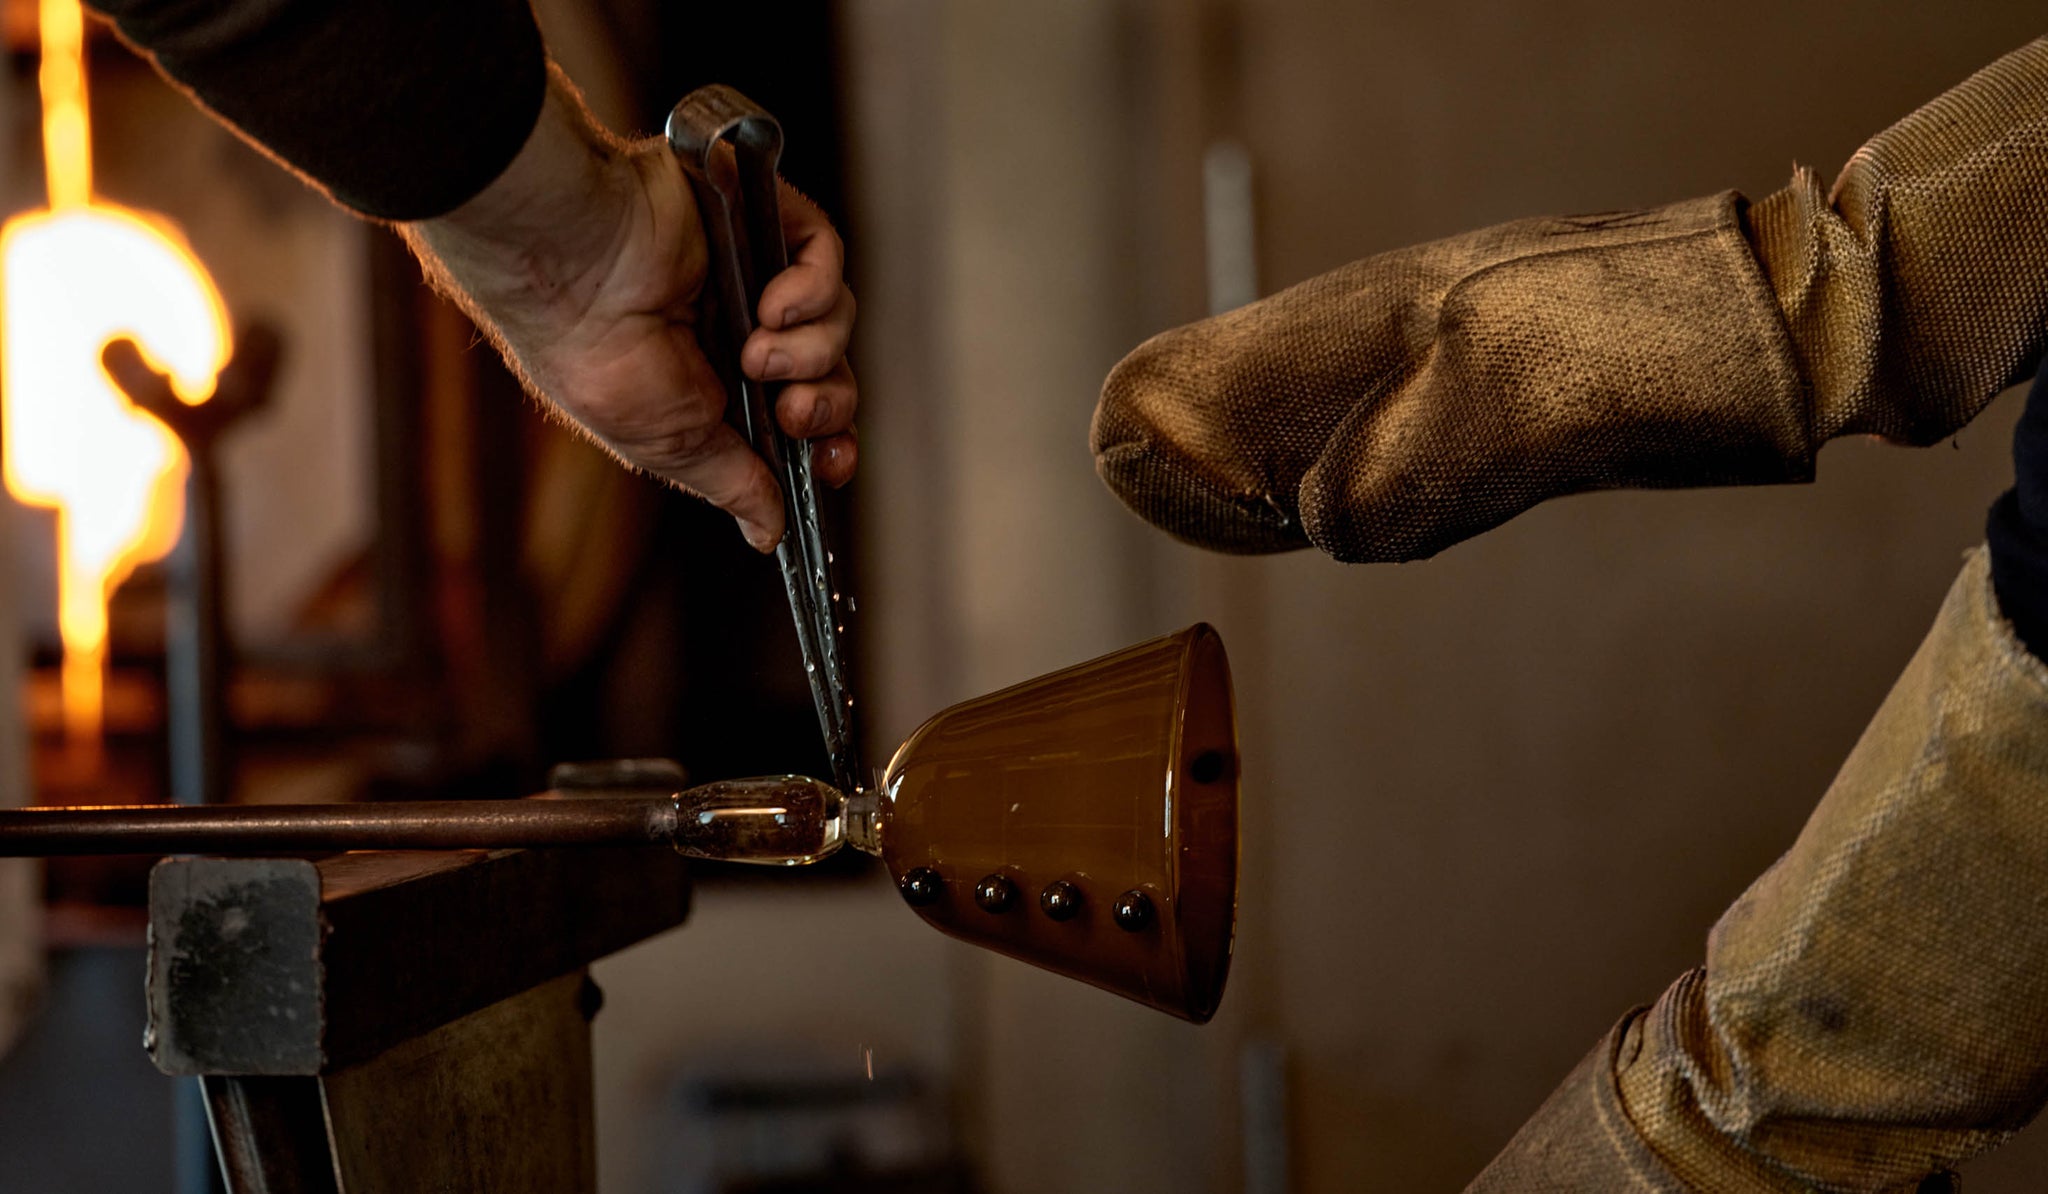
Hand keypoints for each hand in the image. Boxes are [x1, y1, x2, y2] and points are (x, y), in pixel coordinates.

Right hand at [402, 67, 856, 551]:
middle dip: (825, 405)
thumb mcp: (674, 444)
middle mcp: (740, 330)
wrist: (572, 271)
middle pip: (831, 374)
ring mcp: (754, 272)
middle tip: (790, 411)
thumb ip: (735, 484)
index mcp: (716, 386)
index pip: (803, 418)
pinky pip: (826, 255)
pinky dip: (814, 290)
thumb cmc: (600, 360)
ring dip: (811, 352)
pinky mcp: (761, 219)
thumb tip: (769, 536)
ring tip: (756, 353)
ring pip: (836, 321)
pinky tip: (773, 306)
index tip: (833, 462)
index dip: (830, 442)